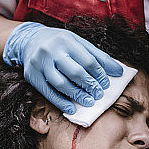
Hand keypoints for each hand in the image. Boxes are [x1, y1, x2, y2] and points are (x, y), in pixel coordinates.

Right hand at [2, 22, 122, 113]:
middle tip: (99, 95)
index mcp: (67, 40)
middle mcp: (52, 50)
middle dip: (89, 85)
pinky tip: (71, 108)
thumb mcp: (78, 43)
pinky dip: (61, 102)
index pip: (88, 60)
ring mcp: (40, 63)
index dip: (99, 74)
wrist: (29, 41)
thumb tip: (119, 72)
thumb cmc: (60, 43)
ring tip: (88, 102)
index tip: (106, 84)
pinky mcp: (32, 75)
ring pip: (61, 83)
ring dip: (77, 95)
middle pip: (75, 72)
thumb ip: (98, 56)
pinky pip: (48, 92)